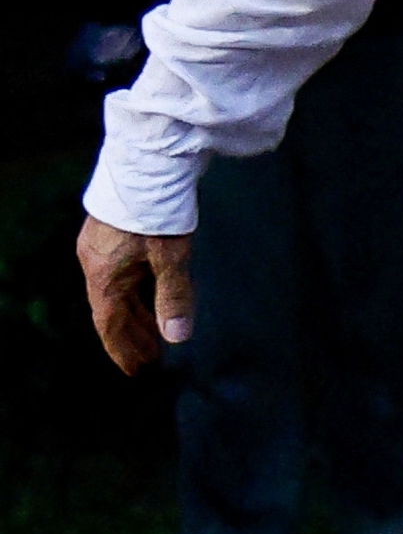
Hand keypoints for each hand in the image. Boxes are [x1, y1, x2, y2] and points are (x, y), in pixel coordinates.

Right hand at [78, 215, 195, 372]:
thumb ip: (174, 296)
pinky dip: (136, 292)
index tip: (136, 371)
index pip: (109, 323)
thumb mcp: (171, 256)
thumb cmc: (159, 210)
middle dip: (131, 335)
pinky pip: (120, 274)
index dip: (123, 349)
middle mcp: (95, 263)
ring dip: (135, 314)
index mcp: (103, 274)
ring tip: (155, 334)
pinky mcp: (111, 232)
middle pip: (111, 310)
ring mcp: (100, 246)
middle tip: (151, 359)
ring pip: (116, 291)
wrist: (148, 161)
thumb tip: (177, 338)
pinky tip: (151, 297)